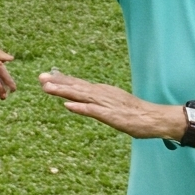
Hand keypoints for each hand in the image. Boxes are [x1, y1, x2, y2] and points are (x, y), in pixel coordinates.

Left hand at [42, 70, 179, 139]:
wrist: (154, 118)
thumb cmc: (134, 114)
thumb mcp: (111, 106)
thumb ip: (93, 104)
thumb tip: (74, 103)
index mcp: (102, 91)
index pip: (78, 84)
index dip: (61, 80)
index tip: (45, 76)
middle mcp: (102, 94)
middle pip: (76, 86)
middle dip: (57, 82)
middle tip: (40, 77)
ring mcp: (106, 103)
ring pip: (81, 95)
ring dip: (64, 91)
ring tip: (47, 88)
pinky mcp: (111, 115)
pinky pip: (93, 111)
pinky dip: (80, 107)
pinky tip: (68, 105)